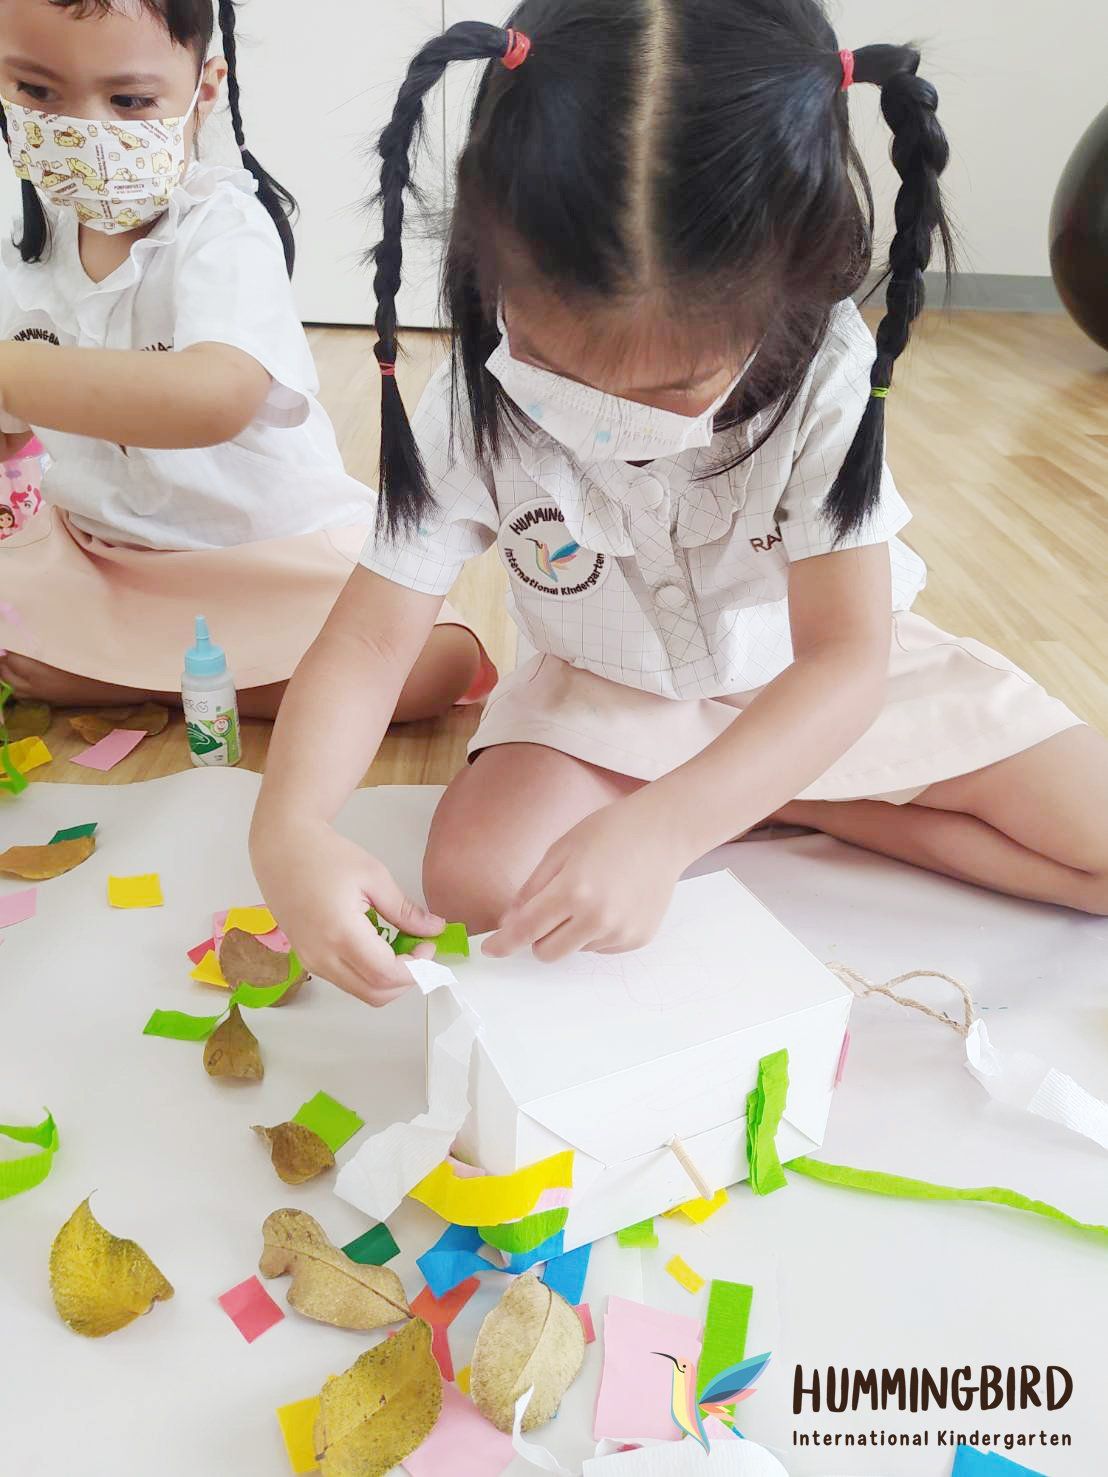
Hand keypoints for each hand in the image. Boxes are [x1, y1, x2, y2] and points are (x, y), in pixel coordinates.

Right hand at [250, 816, 441, 1005]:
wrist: (281, 848)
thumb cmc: (324, 855)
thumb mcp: (374, 877)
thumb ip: (405, 910)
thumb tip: (434, 928)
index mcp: (340, 933)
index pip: (387, 974)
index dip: (417, 968)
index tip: (429, 946)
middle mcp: (322, 956)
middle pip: (375, 994)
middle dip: (406, 980)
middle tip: (421, 953)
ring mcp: (311, 961)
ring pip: (360, 991)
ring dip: (387, 979)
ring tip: (401, 947)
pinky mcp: (306, 959)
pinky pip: (344, 979)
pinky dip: (367, 973)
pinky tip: (378, 946)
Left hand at [483, 797, 688, 961]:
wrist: (662, 832)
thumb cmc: (609, 832)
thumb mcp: (560, 850)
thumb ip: (531, 889)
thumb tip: (509, 922)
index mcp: (573, 891)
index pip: (526, 930)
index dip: (504, 943)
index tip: (490, 949)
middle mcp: (597, 918)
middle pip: (547, 952)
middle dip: (538, 937)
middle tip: (548, 910)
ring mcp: (620, 932)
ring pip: (575, 949)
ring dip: (571, 931)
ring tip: (593, 894)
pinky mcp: (637, 938)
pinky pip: (601, 946)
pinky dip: (597, 931)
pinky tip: (612, 901)